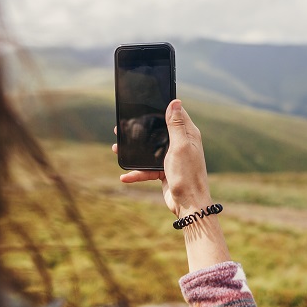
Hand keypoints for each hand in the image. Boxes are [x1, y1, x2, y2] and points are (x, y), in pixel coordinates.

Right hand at [112, 100, 211, 217]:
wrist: (190, 205)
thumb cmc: (188, 175)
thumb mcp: (180, 146)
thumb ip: (176, 125)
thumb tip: (176, 101)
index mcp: (188, 134)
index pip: (175, 114)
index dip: (161, 107)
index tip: (145, 103)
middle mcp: (181, 144)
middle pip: (158, 132)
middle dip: (141, 130)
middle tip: (123, 127)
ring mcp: (172, 158)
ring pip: (149, 150)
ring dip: (134, 152)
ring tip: (116, 148)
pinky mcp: (165, 171)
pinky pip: (147, 169)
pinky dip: (136, 173)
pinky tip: (124, 176)